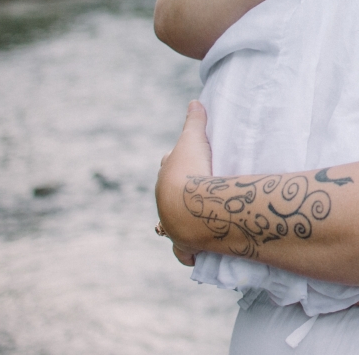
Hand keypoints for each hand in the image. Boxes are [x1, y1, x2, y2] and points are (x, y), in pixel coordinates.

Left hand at [156, 100, 213, 262]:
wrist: (190, 205)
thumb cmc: (191, 171)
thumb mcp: (193, 140)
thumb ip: (194, 121)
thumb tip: (195, 101)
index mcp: (166, 177)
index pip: (167, 166)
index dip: (175, 163)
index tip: (186, 162)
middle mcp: (164, 203)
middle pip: (168, 197)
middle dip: (177, 195)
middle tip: (194, 192)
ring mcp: (172, 225)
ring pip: (169, 226)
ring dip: (179, 225)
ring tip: (191, 224)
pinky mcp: (183, 244)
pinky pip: (183, 253)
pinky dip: (188, 254)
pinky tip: (194, 257)